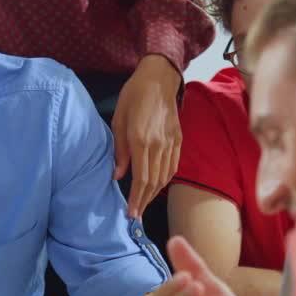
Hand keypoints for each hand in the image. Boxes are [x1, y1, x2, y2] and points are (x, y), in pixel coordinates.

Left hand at [112, 54, 182, 218]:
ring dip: (154, 194)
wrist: (158, 78)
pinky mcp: (178, 139)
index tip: (131, 214)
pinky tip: (156, 187)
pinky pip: (173, 166)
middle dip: (145, 202)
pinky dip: (165, 180)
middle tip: (136, 217)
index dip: (136, 199)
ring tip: (144, 204)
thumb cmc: (133, 96)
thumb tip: (117, 176)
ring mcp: (171, 142)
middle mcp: (158, 144)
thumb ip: (119, 151)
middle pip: (154, 182)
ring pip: (164, 177)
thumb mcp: (118, 120)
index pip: (140, 178)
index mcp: (141, 139)